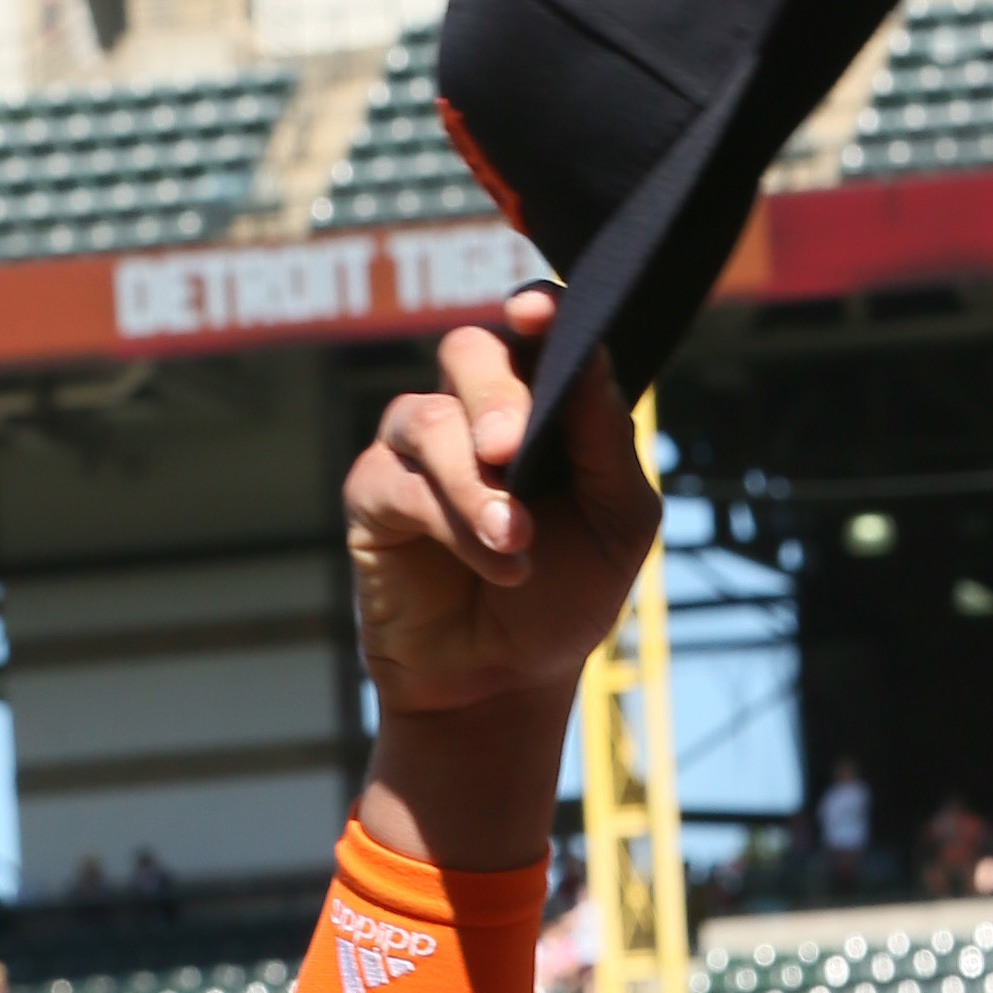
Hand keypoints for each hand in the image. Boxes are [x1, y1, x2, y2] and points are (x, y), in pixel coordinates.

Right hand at [347, 284, 656, 726]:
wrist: (507, 684)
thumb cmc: (567, 596)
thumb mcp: (618, 521)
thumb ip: (607, 440)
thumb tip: (590, 356)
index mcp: (541, 399)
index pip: (534, 328)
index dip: (536, 309)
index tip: (535, 312)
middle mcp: (474, 409)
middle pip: (469, 351)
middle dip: (496, 395)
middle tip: (515, 447)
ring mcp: (418, 448)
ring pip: (430, 419)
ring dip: (477, 482)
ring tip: (516, 541)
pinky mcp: (375, 495)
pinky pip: (402, 482)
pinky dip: (453, 521)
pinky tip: (499, 563)